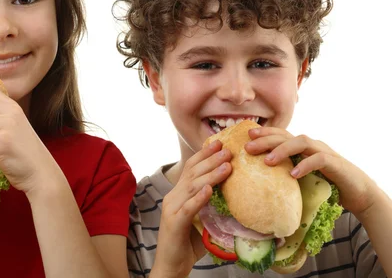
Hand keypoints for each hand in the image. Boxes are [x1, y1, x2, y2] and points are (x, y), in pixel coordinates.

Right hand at [151, 141, 231, 277]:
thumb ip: (212, 206)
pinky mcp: (174, 222)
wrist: (172, 266)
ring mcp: (172, 209)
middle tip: (228, 150)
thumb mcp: (202, 219)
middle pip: (192, 173)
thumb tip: (236, 195)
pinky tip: (210, 190)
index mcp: (178, 194)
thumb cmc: (189, 243)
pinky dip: (199, 197)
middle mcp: (173, 197)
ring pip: (192, 186)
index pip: (191, 168)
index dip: (204, 154)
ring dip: (211, 175)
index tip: (219, 143)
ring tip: (227, 166)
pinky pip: (188, 207)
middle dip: (211, 159)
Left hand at [245, 127, 379, 218]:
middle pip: (287, 136)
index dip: (265, 132)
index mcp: (303, 147)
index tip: (247, 135)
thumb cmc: (327, 185)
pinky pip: (319, 159)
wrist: (358, 193)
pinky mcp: (336, 164)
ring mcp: (325, 152)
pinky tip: (293, 174)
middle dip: (266, 140)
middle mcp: (312, 146)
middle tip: (248, 148)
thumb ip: (286, 174)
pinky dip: (305, 165)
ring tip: (267, 161)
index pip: (282, 134)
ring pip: (302, 142)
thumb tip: (259, 183)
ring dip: (283, 150)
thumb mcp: (302, 178)